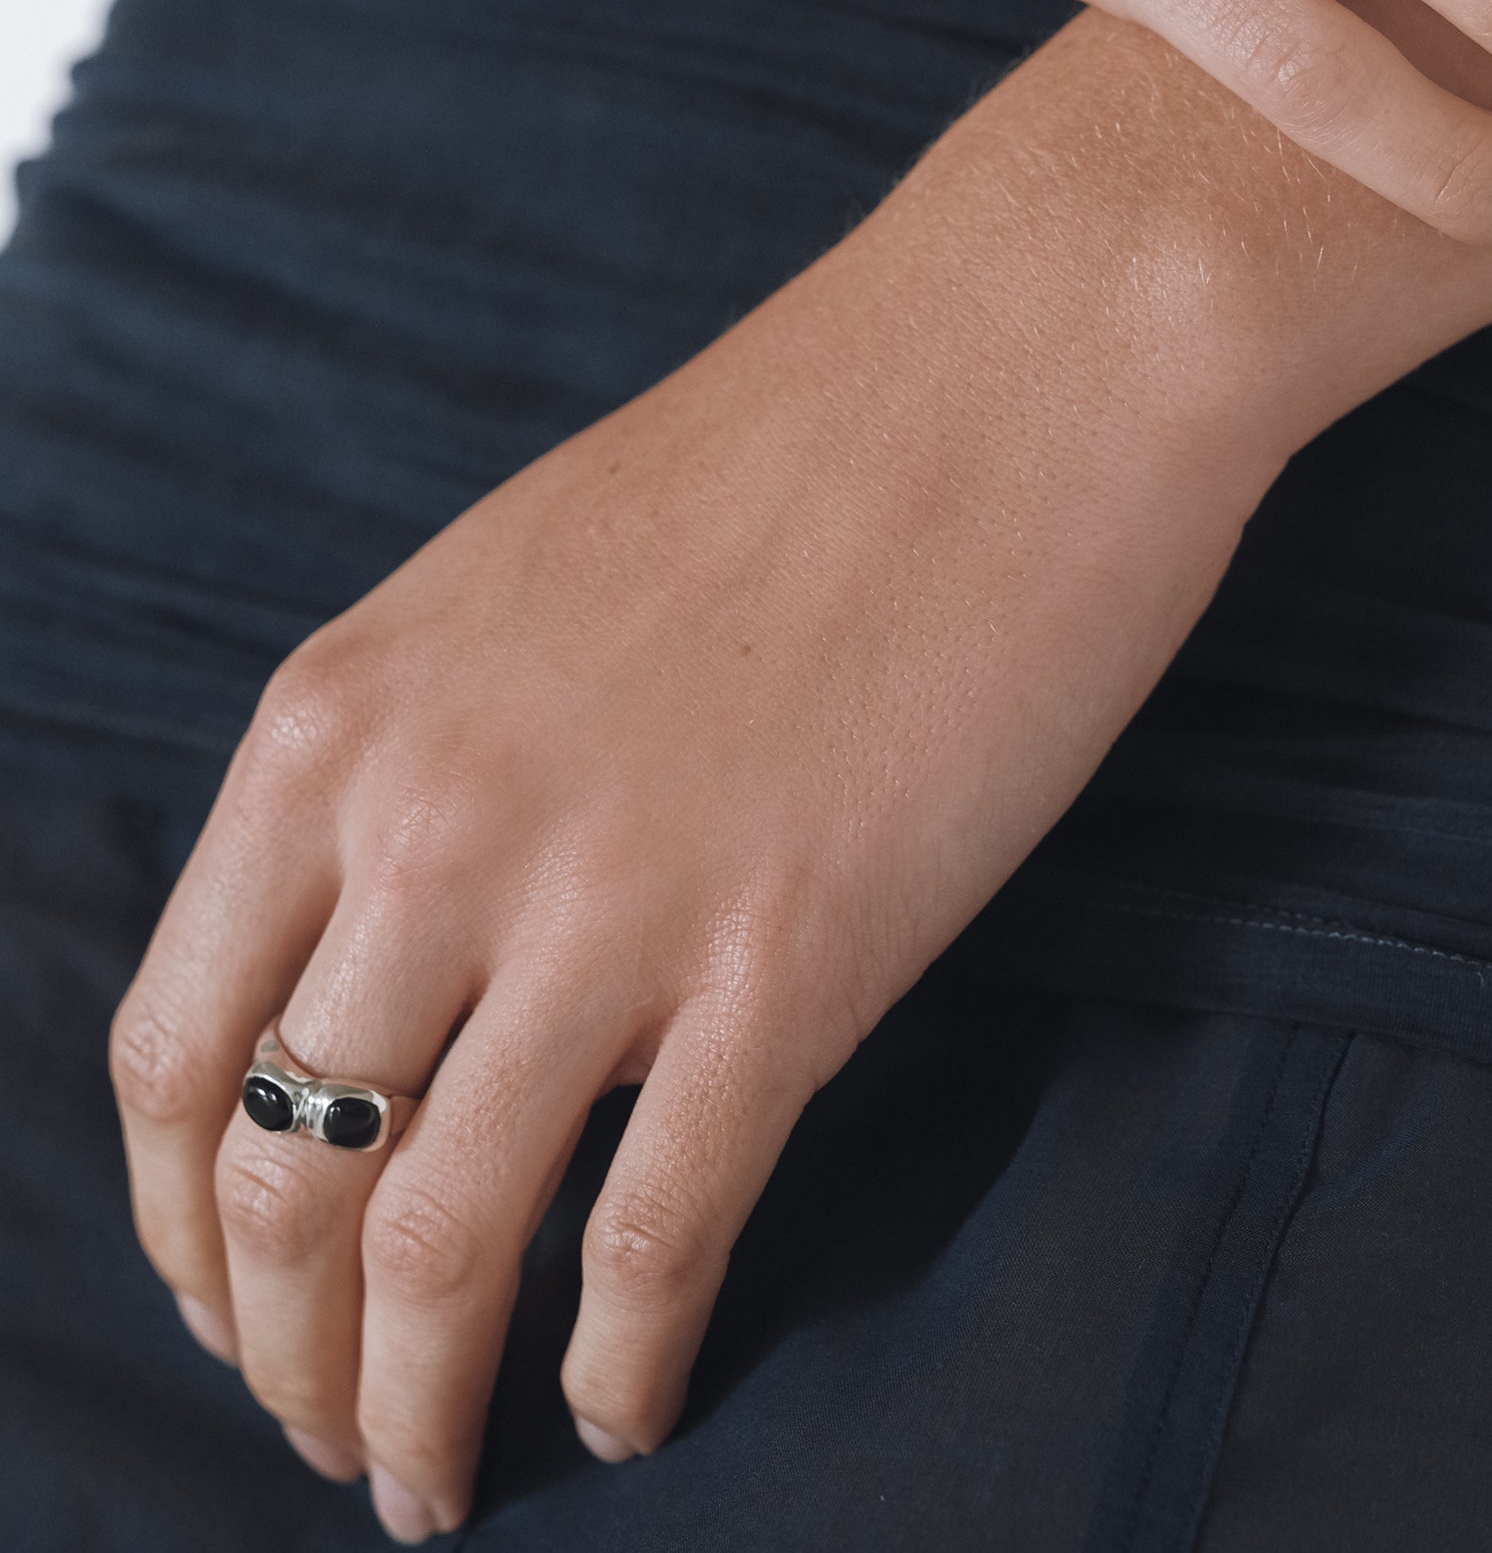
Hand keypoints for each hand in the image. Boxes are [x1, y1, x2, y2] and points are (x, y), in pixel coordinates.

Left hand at [106, 162, 1273, 1539]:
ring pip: (432, 1246)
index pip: (169, 1047)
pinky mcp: (794, 959)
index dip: (181, 1225)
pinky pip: (657, 1236)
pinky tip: (626, 1410)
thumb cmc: (788, 452)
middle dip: (278, 1356)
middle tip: (324, 1435)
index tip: (231, 1302)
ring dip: (410, 1409)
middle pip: (279, 1181)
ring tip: (430, 1482)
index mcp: (344, 719)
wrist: (1016, 357)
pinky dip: (622, 1363)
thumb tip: (385, 958)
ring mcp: (613, 899)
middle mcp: (436, 824)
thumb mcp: (515, 583)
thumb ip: (417, 762)